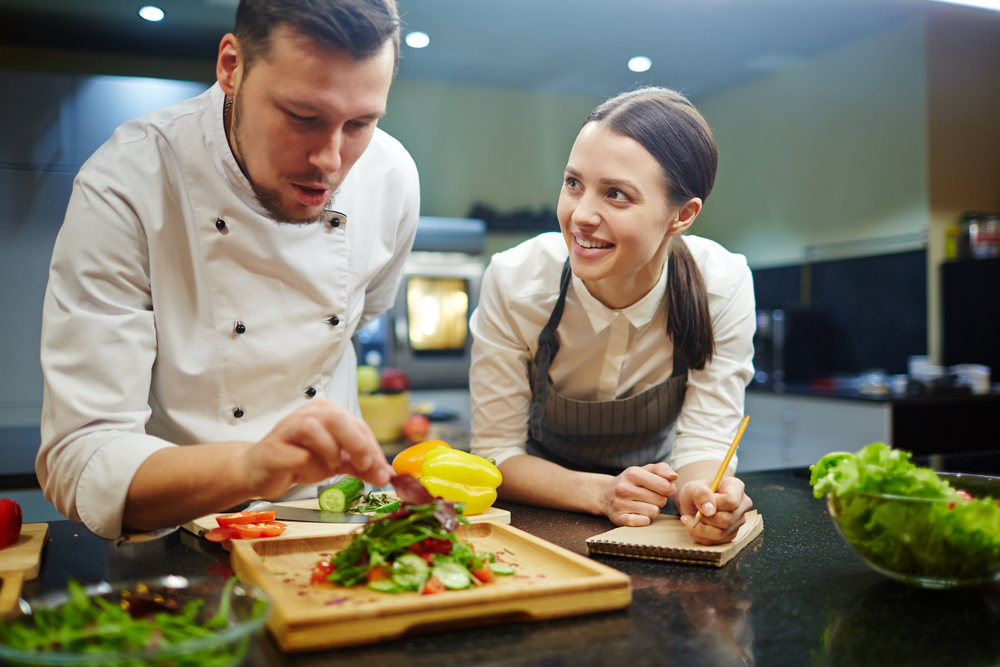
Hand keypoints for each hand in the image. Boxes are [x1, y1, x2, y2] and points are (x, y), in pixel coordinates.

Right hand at [241, 399, 391, 498]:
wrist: (259, 470)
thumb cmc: (297, 459)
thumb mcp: (335, 461)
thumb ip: (360, 466)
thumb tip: (386, 475)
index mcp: (326, 411)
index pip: (358, 425)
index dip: (374, 449)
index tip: (383, 472)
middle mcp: (307, 414)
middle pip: (336, 418)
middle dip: (356, 443)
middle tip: (365, 466)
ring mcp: (287, 429)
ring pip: (315, 432)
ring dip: (328, 454)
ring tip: (328, 468)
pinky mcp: (273, 449)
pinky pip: (298, 456)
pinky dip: (309, 468)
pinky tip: (305, 472)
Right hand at [602, 462, 677, 526]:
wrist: (605, 493)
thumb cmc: (631, 481)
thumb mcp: (645, 470)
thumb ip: (662, 469)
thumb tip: (674, 477)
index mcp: (632, 473)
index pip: (665, 486)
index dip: (669, 489)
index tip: (664, 489)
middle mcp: (624, 488)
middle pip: (660, 500)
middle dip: (660, 499)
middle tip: (652, 497)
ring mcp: (620, 504)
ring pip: (653, 512)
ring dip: (653, 509)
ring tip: (645, 504)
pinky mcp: (618, 518)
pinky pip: (642, 522)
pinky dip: (645, 519)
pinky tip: (640, 514)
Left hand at [676, 476, 751, 544]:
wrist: (693, 501)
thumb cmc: (696, 491)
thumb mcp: (693, 487)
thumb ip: (700, 494)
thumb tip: (709, 510)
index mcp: (736, 487)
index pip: (732, 501)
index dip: (715, 504)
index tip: (702, 503)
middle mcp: (742, 505)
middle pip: (727, 520)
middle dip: (705, 518)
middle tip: (695, 512)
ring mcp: (738, 521)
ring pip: (720, 533)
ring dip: (700, 528)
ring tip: (691, 518)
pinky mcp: (730, 534)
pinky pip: (714, 541)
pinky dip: (699, 535)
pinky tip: (695, 525)